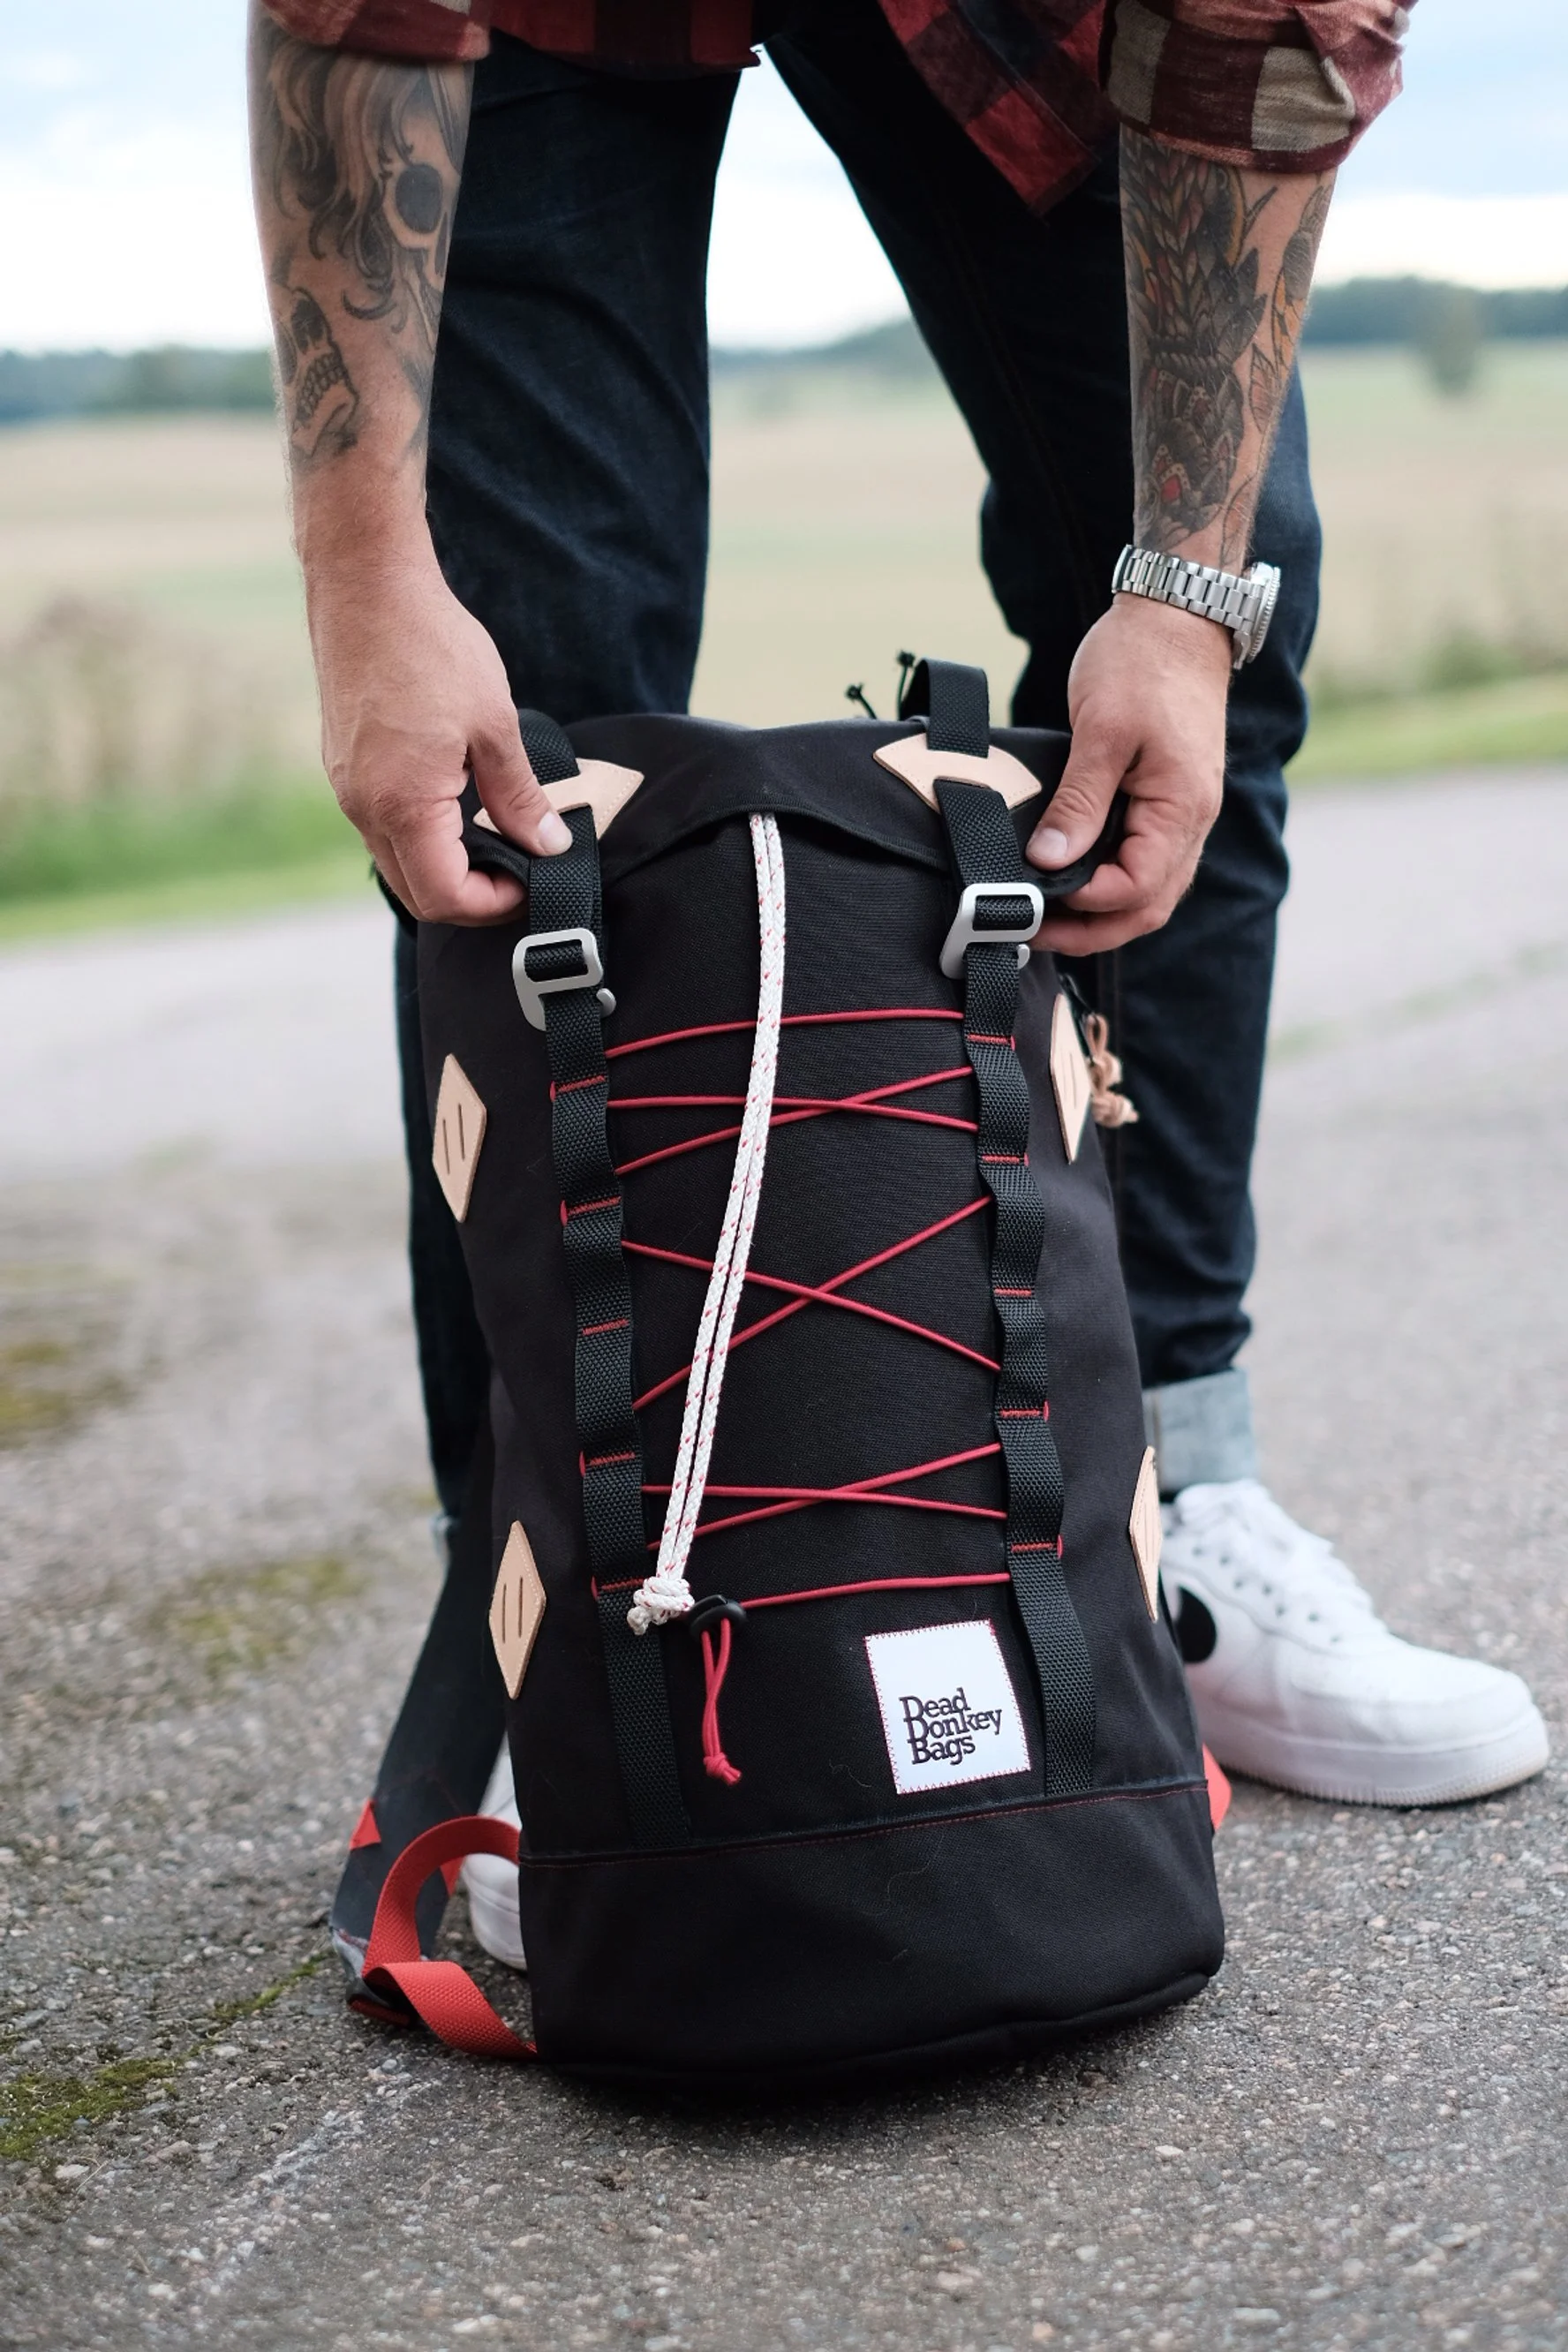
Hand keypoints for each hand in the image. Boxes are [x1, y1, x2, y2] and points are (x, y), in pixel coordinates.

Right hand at [306, 546, 571, 922]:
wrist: (366, 585)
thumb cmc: (431, 645)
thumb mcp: (495, 725)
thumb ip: (520, 797)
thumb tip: (548, 845)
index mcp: (402, 804)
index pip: (444, 897)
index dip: (493, 905)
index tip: (532, 881)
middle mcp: (364, 808)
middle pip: (416, 893)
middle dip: (470, 897)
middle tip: (519, 871)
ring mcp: (348, 788)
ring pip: (398, 860)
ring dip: (447, 865)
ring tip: (496, 835)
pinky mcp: (345, 767)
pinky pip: (384, 825)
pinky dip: (423, 834)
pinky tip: (460, 802)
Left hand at [1026, 594, 1230, 954]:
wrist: (1176, 614)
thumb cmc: (1141, 661)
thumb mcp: (1103, 731)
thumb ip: (1080, 802)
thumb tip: (1050, 861)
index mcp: (1182, 807)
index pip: (1136, 889)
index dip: (1085, 905)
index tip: (1033, 900)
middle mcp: (1193, 820)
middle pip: (1147, 906)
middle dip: (1090, 930)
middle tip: (1030, 929)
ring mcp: (1185, 813)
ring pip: (1149, 890)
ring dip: (1099, 913)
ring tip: (1044, 913)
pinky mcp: (1169, 800)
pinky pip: (1144, 861)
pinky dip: (1109, 882)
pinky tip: (1070, 880)